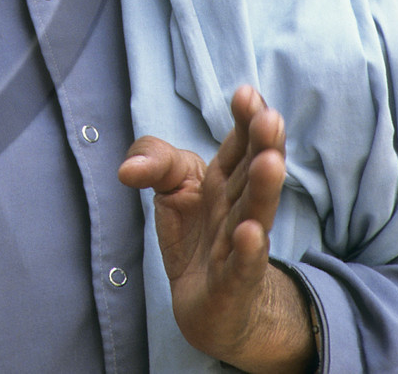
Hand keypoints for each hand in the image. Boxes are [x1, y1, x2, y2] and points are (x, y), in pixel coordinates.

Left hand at [117, 85, 315, 373]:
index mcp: (227, 180)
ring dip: (264, 189)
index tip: (246, 94)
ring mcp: (240, 245)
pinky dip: (249, 249)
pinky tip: (251, 232)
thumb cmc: (196, 236)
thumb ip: (153, 162)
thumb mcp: (170, 187)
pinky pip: (243, 265)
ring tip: (271, 161)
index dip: (246, 121)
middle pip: (254, 174)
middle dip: (263, 146)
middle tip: (271, 118)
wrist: (209, 304)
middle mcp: (240, 207)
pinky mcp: (234, 282)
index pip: (240, 146)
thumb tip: (126, 170)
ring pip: (256, 214)